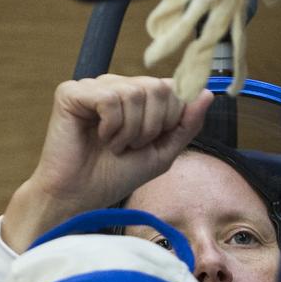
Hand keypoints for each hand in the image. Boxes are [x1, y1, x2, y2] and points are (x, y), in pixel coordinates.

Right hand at [2, 74, 212, 250]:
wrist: (81, 196)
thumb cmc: (116, 176)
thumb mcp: (162, 153)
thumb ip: (186, 123)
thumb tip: (209, 93)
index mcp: (136, 97)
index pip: (172, 88)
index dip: (170, 119)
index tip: (151, 142)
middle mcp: (116, 85)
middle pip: (158, 88)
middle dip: (152, 127)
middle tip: (131, 146)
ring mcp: (93, 86)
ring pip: (135, 92)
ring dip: (131, 131)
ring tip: (114, 146)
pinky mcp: (71, 93)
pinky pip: (110, 97)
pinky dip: (112, 126)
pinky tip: (100, 138)